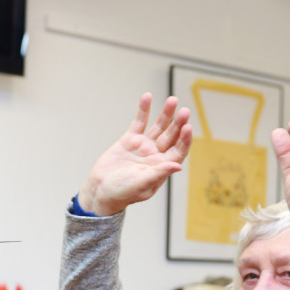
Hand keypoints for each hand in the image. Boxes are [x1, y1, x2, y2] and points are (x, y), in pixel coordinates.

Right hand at [78, 93, 192, 216]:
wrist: (101, 189)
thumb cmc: (123, 192)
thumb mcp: (143, 183)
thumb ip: (159, 173)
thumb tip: (178, 166)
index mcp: (162, 167)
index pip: (178, 150)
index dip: (184, 139)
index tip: (187, 127)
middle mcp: (156, 155)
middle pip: (171, 136)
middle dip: (178, 123)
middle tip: (185, 111)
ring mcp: (144, 146)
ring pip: (158, 127)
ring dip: (165, 114)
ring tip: (172, 100)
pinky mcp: (130, 139)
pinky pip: (139, 122)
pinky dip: (144, 110)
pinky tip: (148, 97)